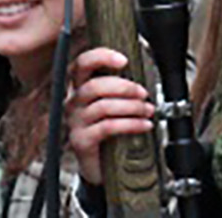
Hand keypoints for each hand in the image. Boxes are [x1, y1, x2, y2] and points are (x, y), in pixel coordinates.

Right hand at [65, 47, 155, 184]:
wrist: (100, 166)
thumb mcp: (114, 105)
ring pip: (104, 106)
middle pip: (95, 86)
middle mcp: (73, 102)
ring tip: (148, 111)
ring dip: (132, 107)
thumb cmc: (109, 130)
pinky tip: (144, 125)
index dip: (101, 57)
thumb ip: (120, 89)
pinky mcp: (81, 140)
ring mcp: (75, 122)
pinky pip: (108, 127)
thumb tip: (141, 75)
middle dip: (124, 87)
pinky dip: (131, 124)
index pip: (82, 64)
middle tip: (143, 94)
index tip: (123, 60)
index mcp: (80, 88)